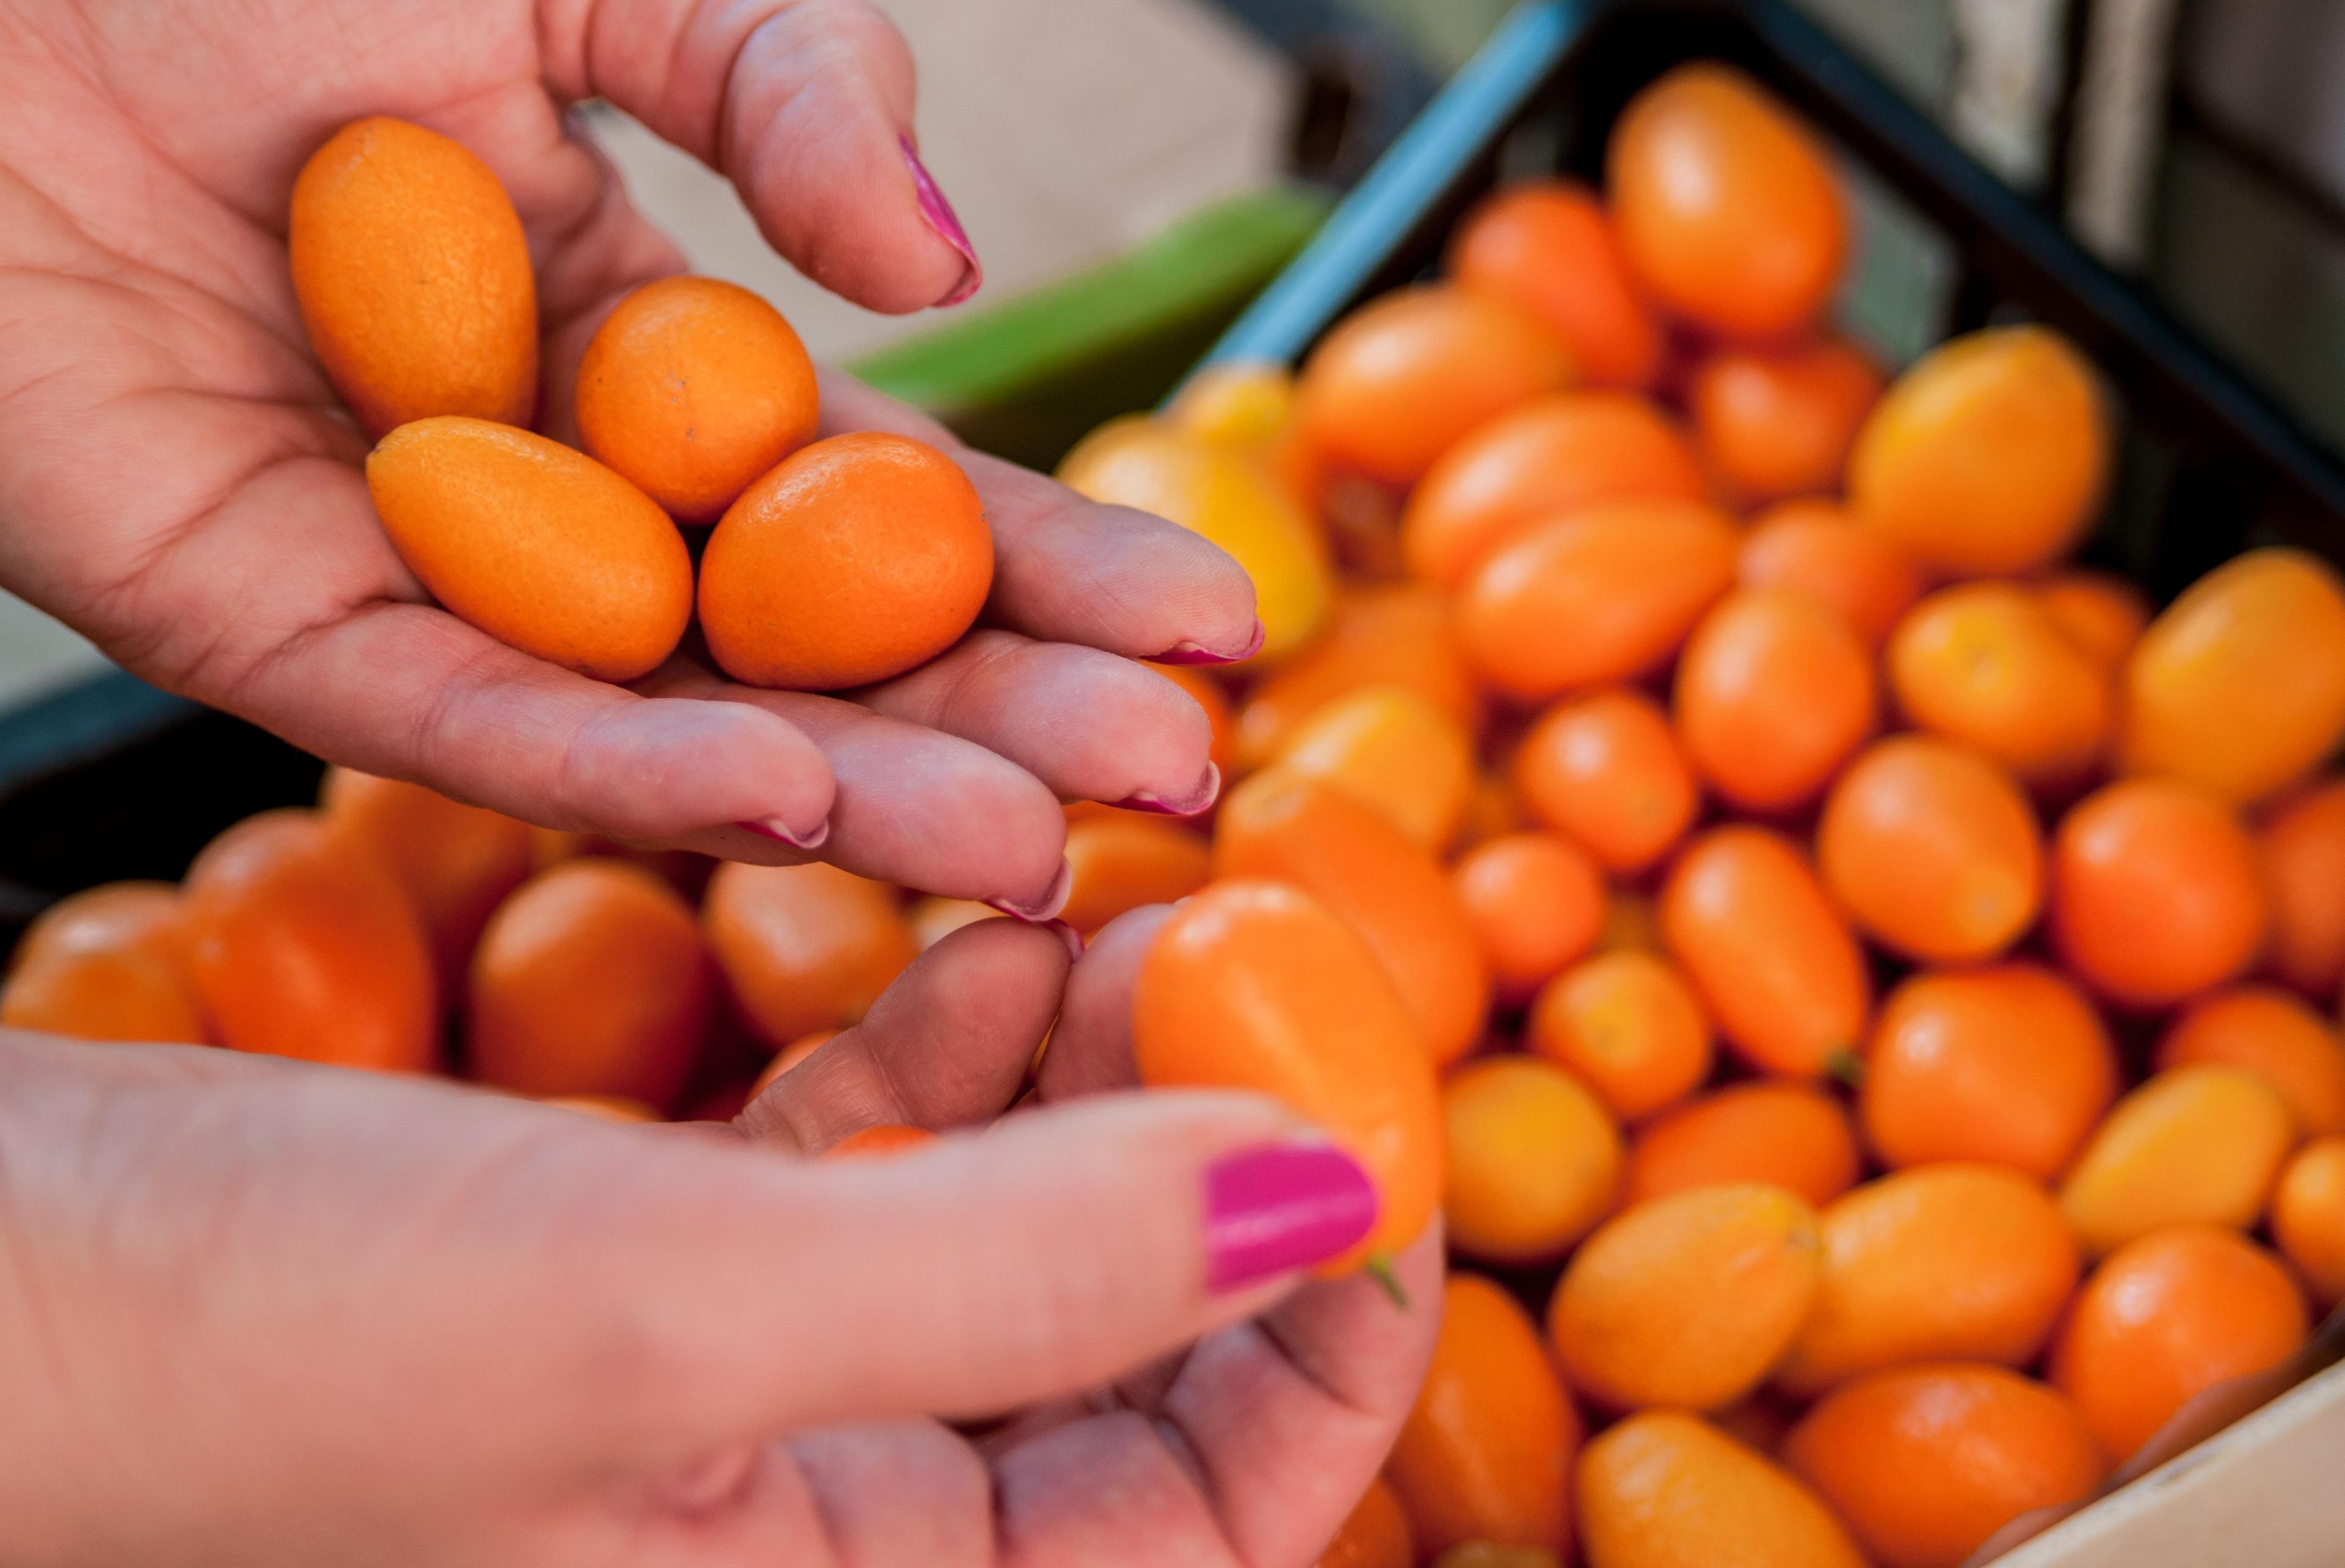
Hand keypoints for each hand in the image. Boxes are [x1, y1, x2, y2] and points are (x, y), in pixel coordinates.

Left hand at [0, 0, 1254, 909]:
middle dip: (1003, 714)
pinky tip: (797, 798)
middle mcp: (553, 496)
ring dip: (859, 789)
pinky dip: (626, 767)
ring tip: (1034, 843)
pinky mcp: (256, 623)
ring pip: (665, 719)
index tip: (1216, 629)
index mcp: (636, 353)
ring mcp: (417, 574)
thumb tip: (946, 275)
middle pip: (810, 642)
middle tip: (1176, 782)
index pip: (885, 493)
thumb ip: (785, 85)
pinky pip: (463, 722)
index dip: (1053, 563)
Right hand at [0, 913, 1440, 1566]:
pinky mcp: (668, 1258)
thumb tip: (1325, 1196)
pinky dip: (951, 1034)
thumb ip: (1021, 1281)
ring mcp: (749, 1387)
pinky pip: (880, 1152)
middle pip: (1136, 1357)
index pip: (1213, 1520)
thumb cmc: (257, 1356)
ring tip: (1140, 910)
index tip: (1380, 1128)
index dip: (1336, 1335)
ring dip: (1099, 1068)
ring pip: (1020, 1228)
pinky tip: (993, 927)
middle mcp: (820, 1524)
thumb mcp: (672, 1315)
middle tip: (1269, 974)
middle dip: (1223, 1165)